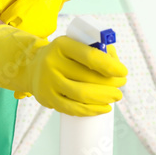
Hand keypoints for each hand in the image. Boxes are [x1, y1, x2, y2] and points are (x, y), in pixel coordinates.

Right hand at [0, 25, 126, 116]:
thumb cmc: (62, 56)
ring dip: (103, 97)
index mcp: (62, 45)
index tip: (123, 71)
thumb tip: (116, 63)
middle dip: (110, 84)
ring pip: (81, 94)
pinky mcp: (47, 98)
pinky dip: (91, 110)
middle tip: (121, 85)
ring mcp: (48, 82)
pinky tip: (104, 107)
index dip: (110, 66)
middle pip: (88, 77)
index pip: (90, 56)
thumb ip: (96, 50)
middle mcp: (52, 62)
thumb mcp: (74, 45)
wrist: (32, 66)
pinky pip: (72, 108)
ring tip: (116, 96)